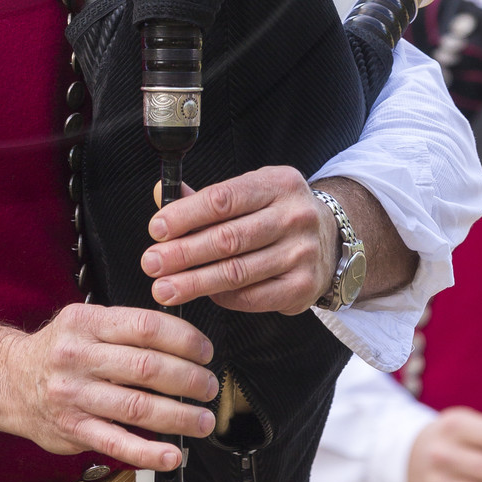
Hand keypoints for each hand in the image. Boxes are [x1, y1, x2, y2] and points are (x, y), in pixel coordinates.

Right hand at [0, 303, 218, 471]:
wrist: (7, 380)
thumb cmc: (57, 351)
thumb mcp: (84, 323)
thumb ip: (126, 329)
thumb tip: (182, 342)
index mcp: (87, 323)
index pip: (146, 326)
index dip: (184, 340)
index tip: (204, 352)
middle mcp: (78, 357)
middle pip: (147, 367)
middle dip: (189, 379)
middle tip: (209, 387)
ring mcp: (74, 395)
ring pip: (137, 407)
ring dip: (178, 417)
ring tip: (202, 420)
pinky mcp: (72, 429)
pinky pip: (115, 443)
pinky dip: (148, 453)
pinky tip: (171, 456)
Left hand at [140, 166, 336, 314]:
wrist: (330, 241)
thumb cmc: (276, 214)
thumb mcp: (250, 193)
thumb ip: (207, 198)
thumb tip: (161, 193)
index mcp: (278, 184)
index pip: (224, 198)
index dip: (186, 215)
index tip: (157, 229)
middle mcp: (295, 216)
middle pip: (228, 239)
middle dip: (183, 253)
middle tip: (151, 263)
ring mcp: (302, 253)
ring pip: (237, 272)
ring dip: (194, 282)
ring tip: (164, 289)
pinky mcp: (303, 287)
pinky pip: (252, 297)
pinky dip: (222, 297)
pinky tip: (202, 295)